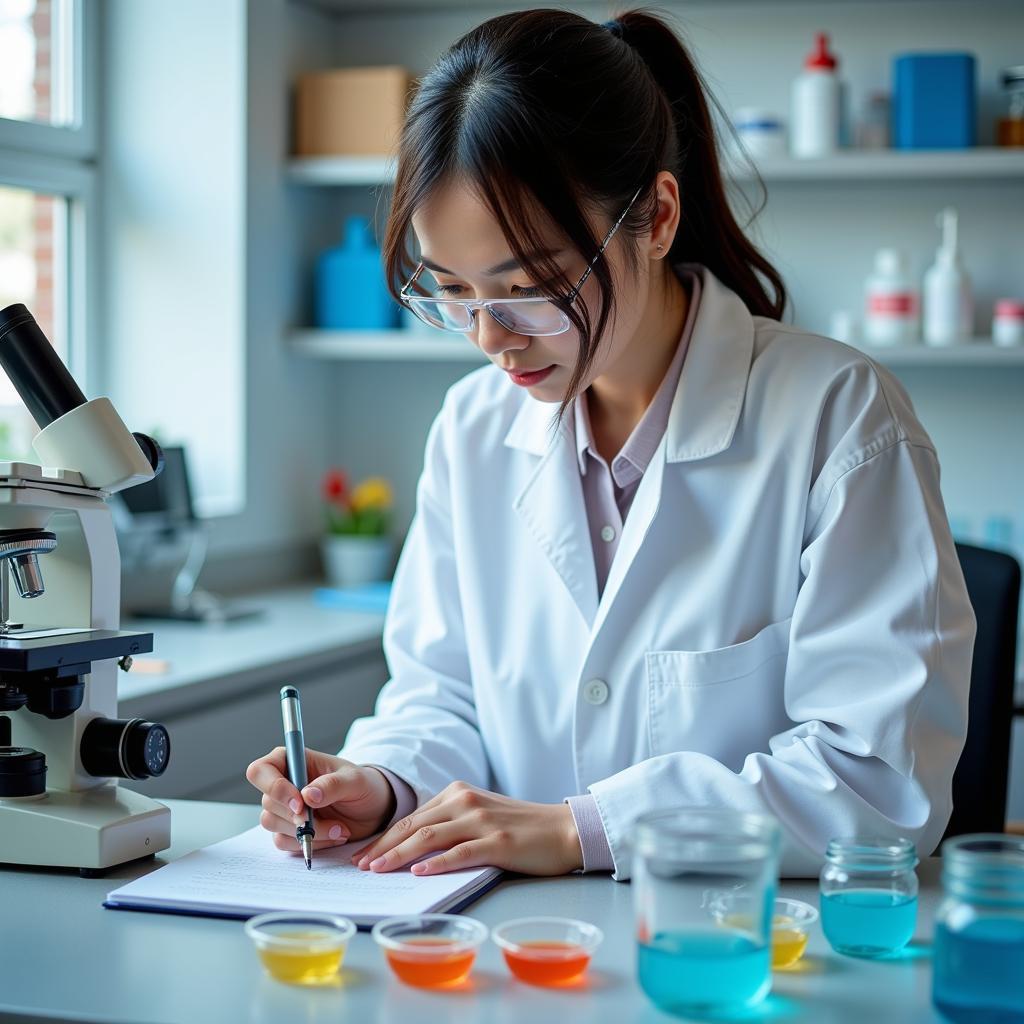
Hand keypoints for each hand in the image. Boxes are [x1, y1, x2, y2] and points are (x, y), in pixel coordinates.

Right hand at [245, 747, 396, 852]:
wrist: (373, 811)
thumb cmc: (363, 786)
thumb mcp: (355, 780)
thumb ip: (333, 784)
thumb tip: (307, 795)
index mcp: (293, 761)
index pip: (260, 770)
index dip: (273, 788)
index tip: (299, 804)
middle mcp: (284, 783)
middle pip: (267, 802)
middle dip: (297, 817)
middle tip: (327, 822)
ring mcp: (284, 808)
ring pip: (273, 824)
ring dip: (307, 832)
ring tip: (339, 829)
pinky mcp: (289, 830)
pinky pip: (283, 842)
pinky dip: (308, 844)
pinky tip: (333, 836)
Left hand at [348, 781, 583, 877]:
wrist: (563, 829)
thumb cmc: (520, 828)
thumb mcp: (480, 816)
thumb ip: (450, 824)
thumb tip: (413, 848)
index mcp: (458, 793)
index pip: (411, 817)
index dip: (385, 837)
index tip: (364, 855)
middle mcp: (466, 801)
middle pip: (414, 825)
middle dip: (383, 846)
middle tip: (361, 866)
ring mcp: (482, 821)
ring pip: (430, 837)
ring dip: (399, 854)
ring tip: (378, 869)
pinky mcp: (498, 842)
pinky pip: (461, 853)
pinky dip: (436, 863)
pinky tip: (419, 872)